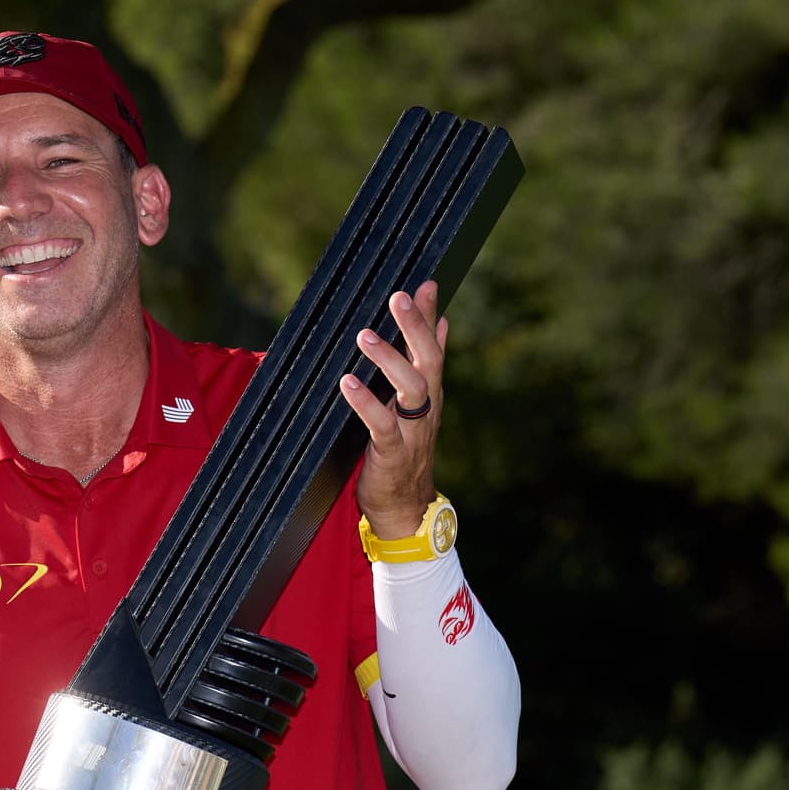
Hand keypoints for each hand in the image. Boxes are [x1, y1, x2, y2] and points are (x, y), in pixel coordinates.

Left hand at [338, 282, 446, 536]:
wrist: (406, 507)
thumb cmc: (405, 450)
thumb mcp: (415, 403)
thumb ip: (424, 363)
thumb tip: (440, 321)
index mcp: (430, 393)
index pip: (433, 346)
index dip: (428, 315)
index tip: (423, 282)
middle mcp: (426, 408)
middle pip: (428, 360)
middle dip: (414, 326)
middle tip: (398, 295)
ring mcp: (412, 430)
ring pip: (411, 388)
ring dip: (390, 359)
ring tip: (365, 335)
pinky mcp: (393, 453)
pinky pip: (382, 424)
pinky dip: (365, 403)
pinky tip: (348, 382)